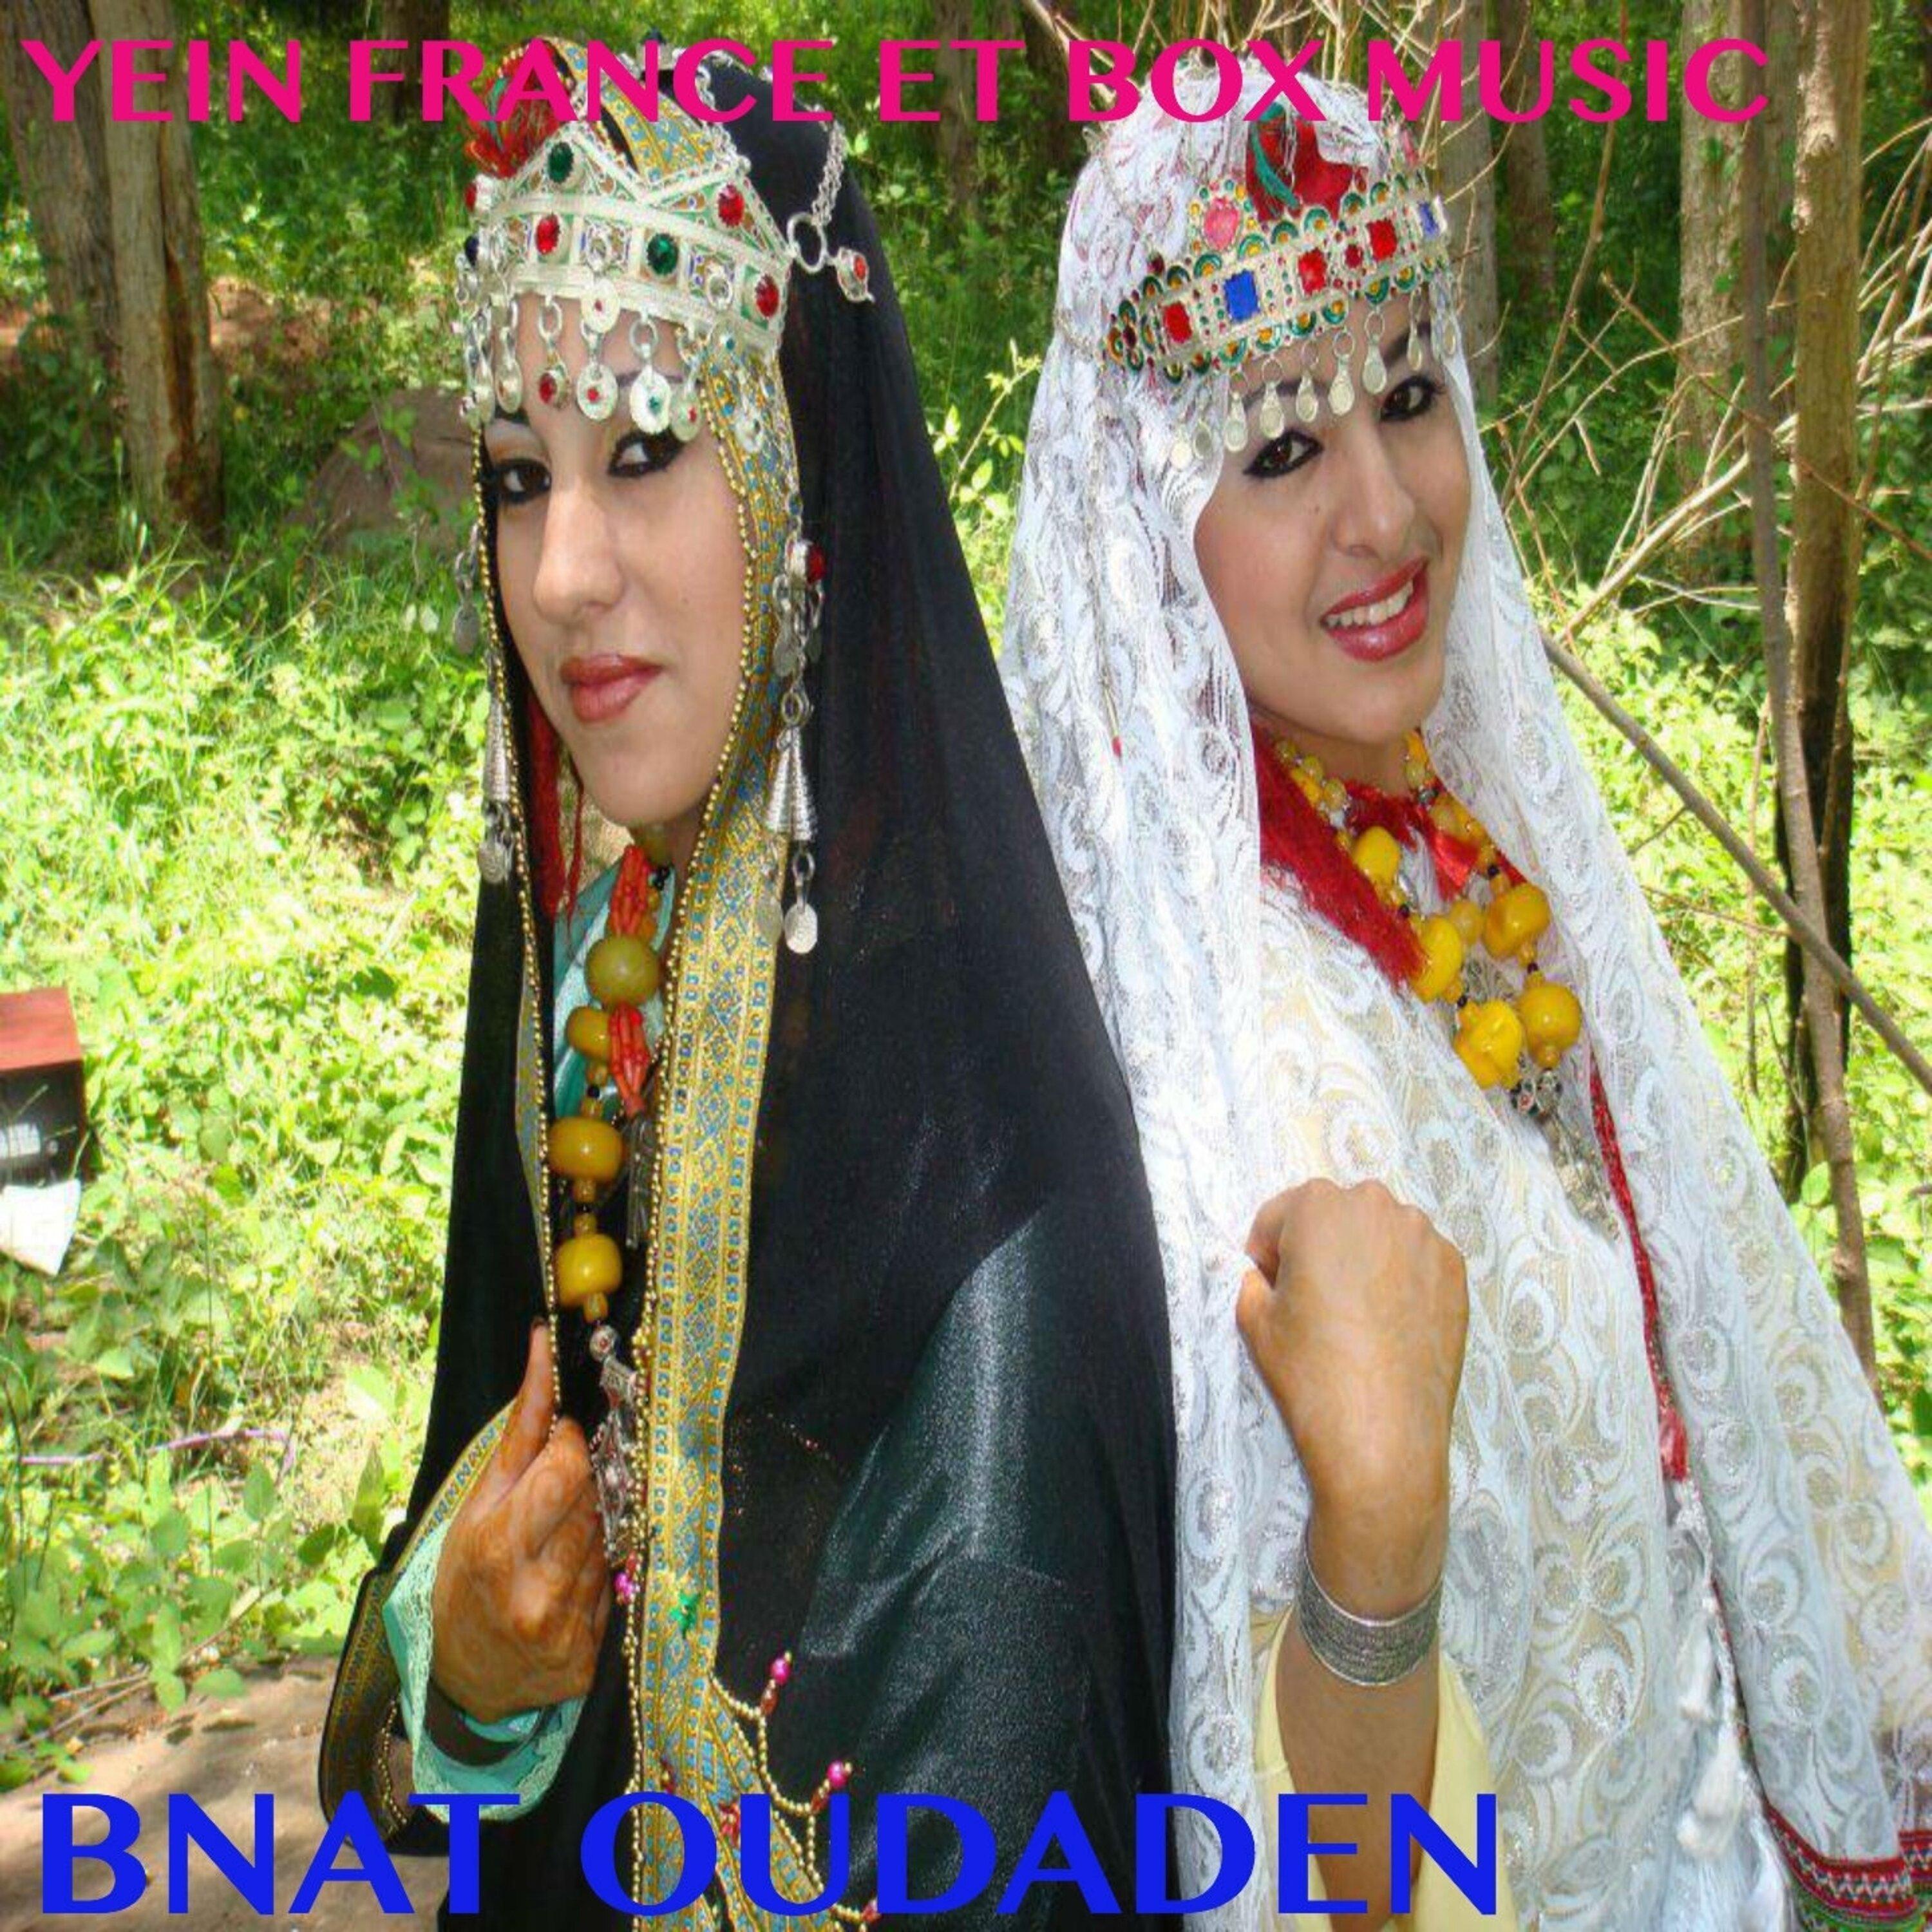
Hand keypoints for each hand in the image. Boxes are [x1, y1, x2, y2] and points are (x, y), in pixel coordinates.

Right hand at [429, 1323, 610, 1723]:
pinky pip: (613, 1588)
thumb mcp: (477, 1502)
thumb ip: (521, 1427)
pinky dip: (598, 1575)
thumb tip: (544, 1344)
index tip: (567, 1438)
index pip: (569, 1467)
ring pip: (611, 1541)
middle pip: (597, 1500)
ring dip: (594, 1528)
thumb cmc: (464, 1577)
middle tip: (561, 1492)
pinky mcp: (587, 1662)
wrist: (461, 1679)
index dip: (574, 1442)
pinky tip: (567, 1583)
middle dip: (587, 1483)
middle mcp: (536, 1594)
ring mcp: (565, 1632)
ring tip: (557, 1543)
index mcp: (499, 1549)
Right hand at [1236, 1179, 1467, 1612]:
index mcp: (1318, 1207)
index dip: (1269, 1253)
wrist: (1383, 1435)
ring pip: (1380, 1234)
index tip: (1273, 1287)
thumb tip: (1267, 1278)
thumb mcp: (1255, 1323)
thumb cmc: (1310, 1373)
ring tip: (1358, 1314)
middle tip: (1315, 1300)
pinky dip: (1402, 1279)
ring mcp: (1424, 1237)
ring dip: (1363, 1258)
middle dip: (1320, 1246)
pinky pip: (1417, 1260)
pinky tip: (1391, 1324)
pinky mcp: (1455, 1271)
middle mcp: (1376, 1206)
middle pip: (1334, 1215)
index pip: (1281, 1215)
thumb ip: (1254, 1283)